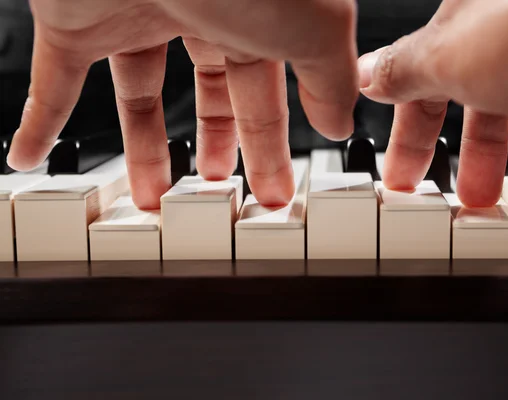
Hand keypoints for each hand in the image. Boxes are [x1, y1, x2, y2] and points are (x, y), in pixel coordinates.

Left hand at [7, 0, 357, 208]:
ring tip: (152, 198)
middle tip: (218, 194)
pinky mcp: (76, 20)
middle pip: (208, 100)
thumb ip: (333, 77)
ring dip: (145, 151)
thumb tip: (340, 119)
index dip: (269, 148)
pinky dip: (42, 120)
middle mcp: (199, 15)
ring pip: (140, 96)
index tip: (273, 189)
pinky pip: (55, 81)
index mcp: (256, 19)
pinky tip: (35, 152)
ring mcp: (136, 15)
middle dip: (216, 152)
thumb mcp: (317, 29)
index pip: (263, 98)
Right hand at [358, 0, 507, 206]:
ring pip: (504, 106)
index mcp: (450, 30)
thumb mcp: (449, 58)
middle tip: (436, 193)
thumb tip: (365, 77)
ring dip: (491, 157)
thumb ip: (403, 72)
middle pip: (455, 101)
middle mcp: (489, 32)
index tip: (398, 176)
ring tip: (485, 196)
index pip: (412, 88)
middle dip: (444, 154)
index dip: (404, 138)